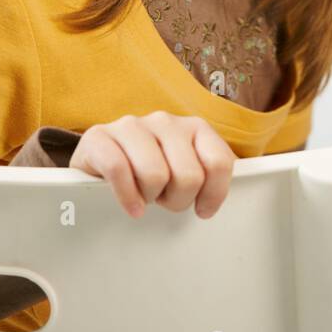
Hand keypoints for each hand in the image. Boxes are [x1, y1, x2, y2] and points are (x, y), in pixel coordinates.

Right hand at [68, 111, 234, 219]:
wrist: (99, 163)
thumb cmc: (151, 173)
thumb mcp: (186, 170)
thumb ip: (211, 176)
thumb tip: (233, 195)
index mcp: (194, 127)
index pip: (219, 162)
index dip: (213, 194)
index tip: (202, 210)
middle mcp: (165, 121)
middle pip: (188, 176)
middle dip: (178, 200)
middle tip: (165, 200)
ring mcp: (131, 125)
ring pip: (155, 174)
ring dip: (150, 197)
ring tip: (145, 196)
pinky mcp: (99, 136)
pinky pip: (118, 169)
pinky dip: (126, 196)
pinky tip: (131, 206)